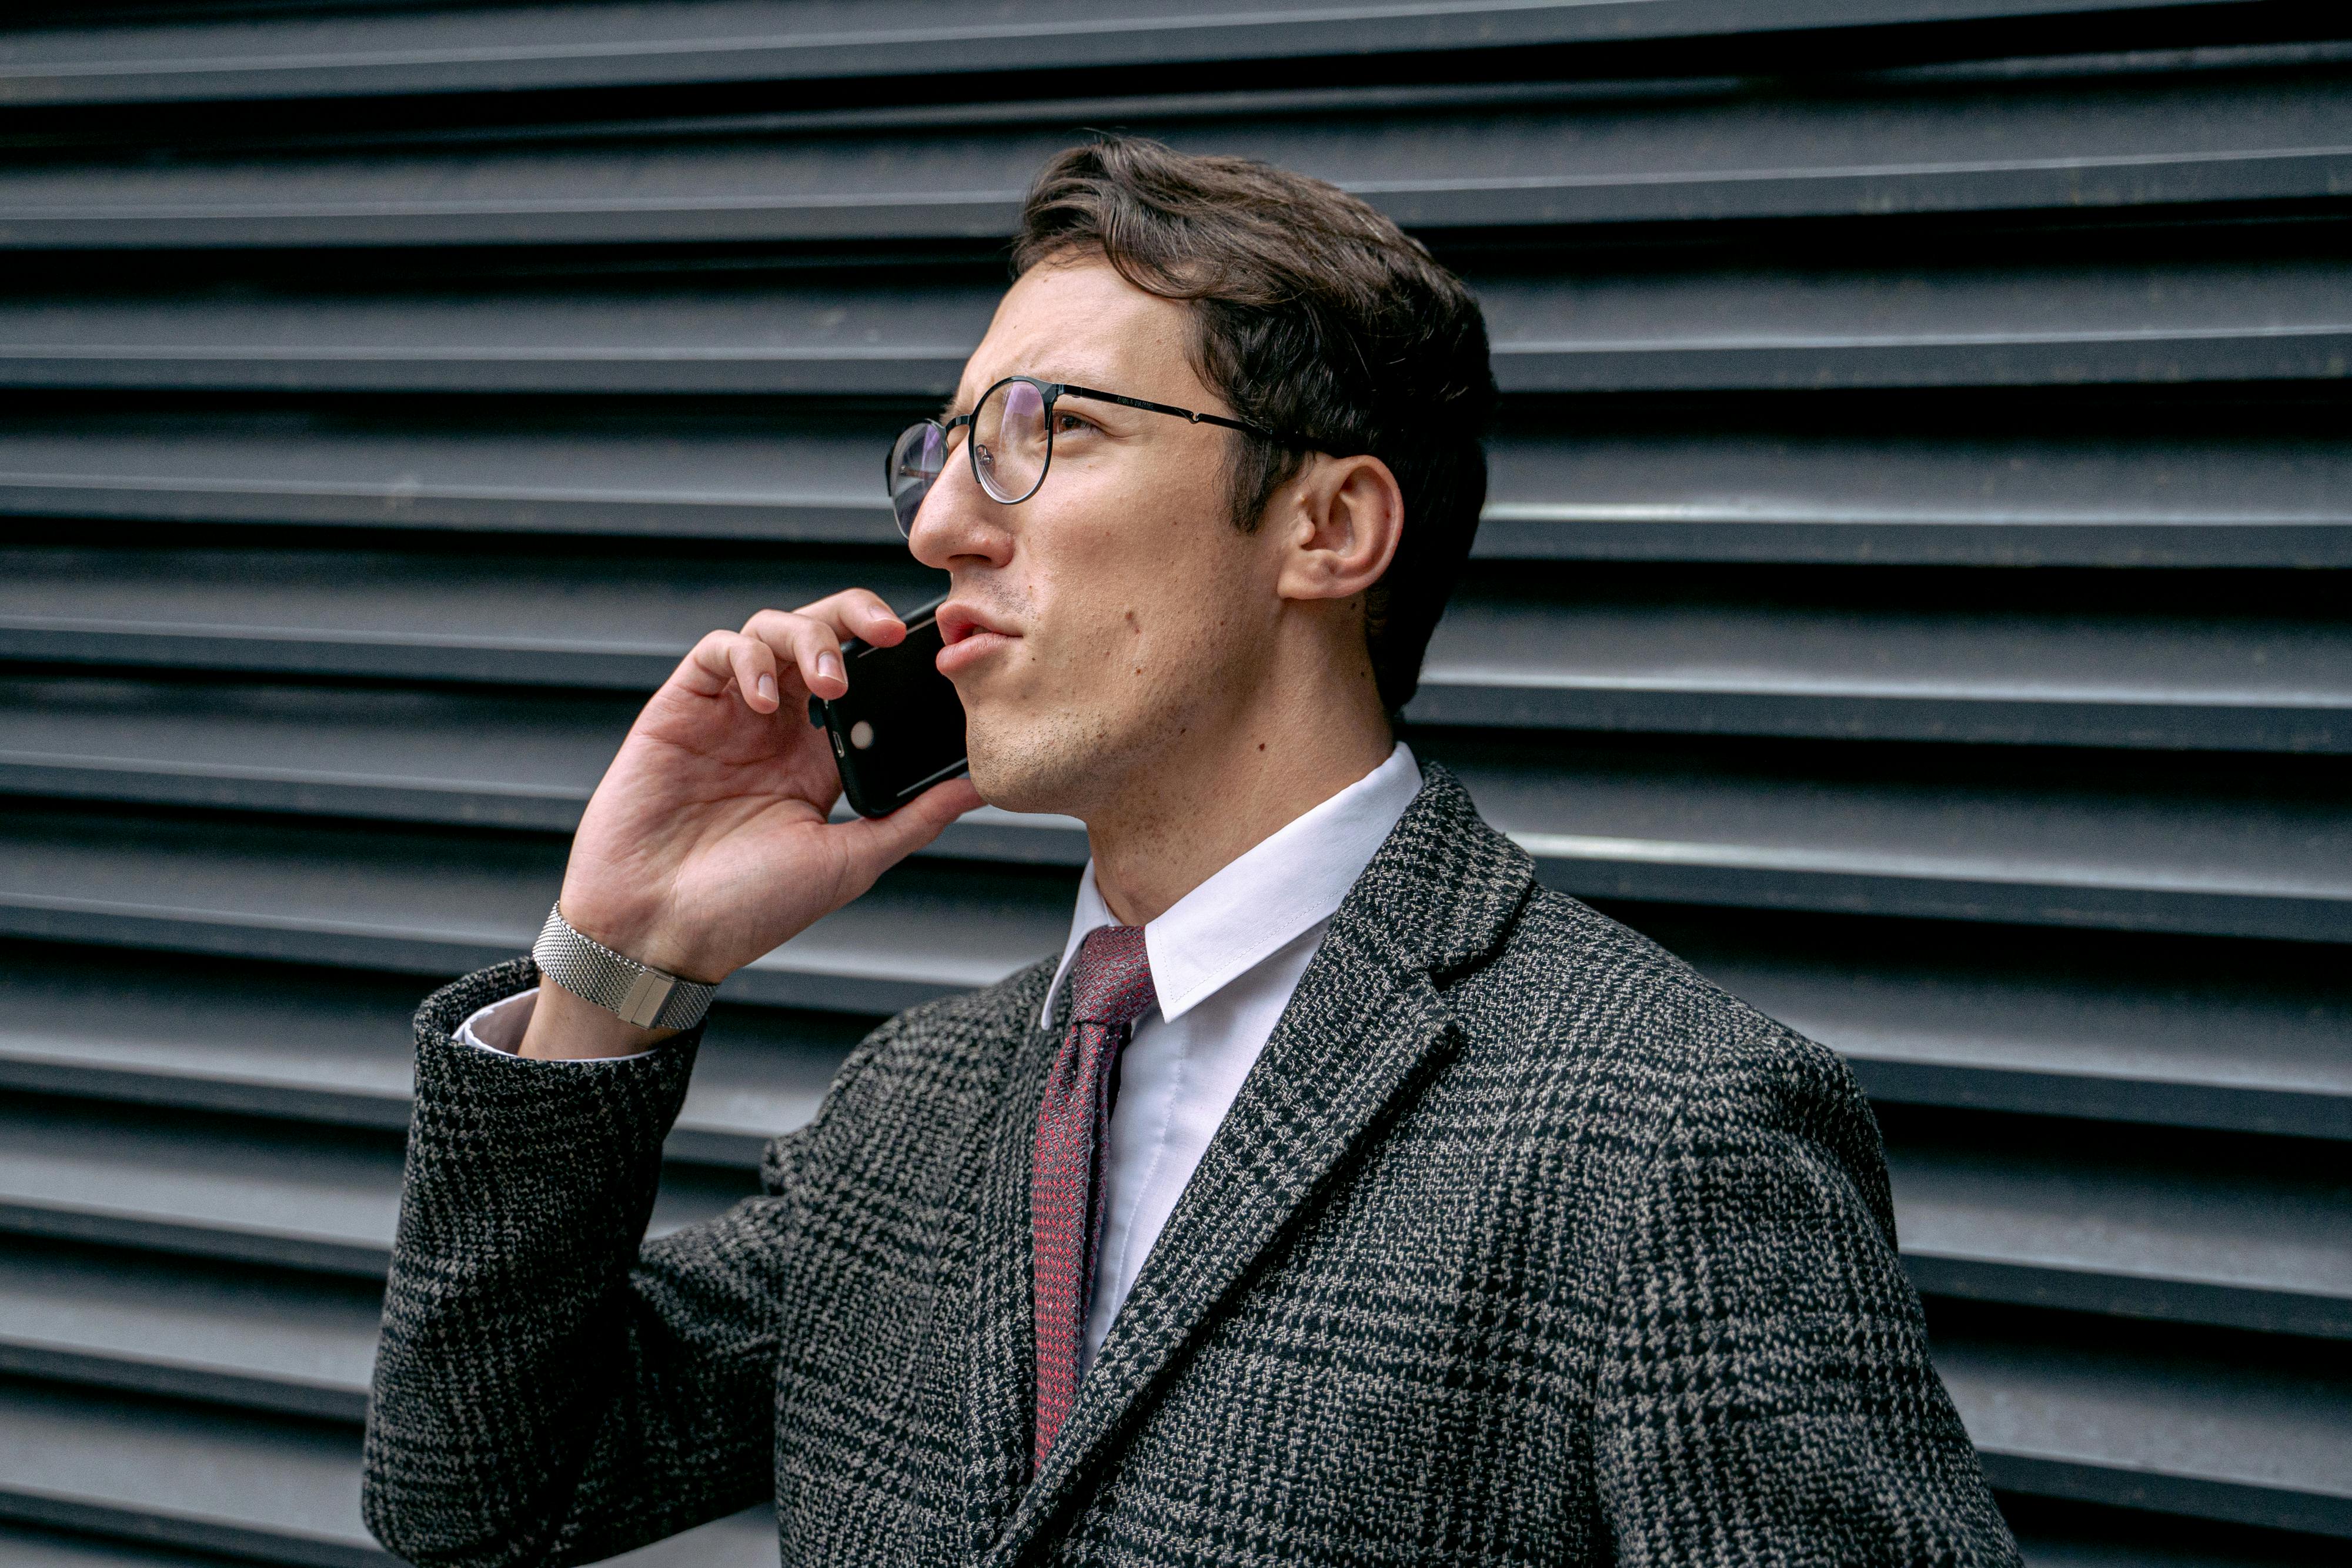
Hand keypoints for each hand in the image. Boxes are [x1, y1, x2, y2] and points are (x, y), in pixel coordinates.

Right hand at [536, 588, 979, 1020]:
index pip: (868, 681)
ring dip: (809, 639)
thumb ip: (912, 819)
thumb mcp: (849, 863)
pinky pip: (718, 649)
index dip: (899, 659)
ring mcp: (730, 713)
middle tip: (890, 636)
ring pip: (774, 627)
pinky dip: (749, 658)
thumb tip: (980, 788)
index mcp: (823, 758)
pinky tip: (765, 699)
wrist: (659, 932)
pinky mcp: (681, 707)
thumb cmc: (747, 909)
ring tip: (828, 683)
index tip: (936, 657)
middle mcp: (779, 727)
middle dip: (859, 618)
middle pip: (824, 634)